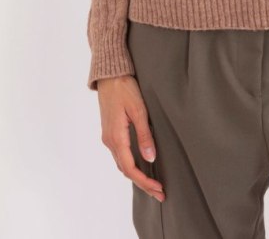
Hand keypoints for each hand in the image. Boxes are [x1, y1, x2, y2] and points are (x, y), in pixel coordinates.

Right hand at [97, 74, 165, 202]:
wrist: (109, 75)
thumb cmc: (124, 89)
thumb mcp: (138, 110)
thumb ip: (144, 135)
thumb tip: (150, 158)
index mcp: (116, 138)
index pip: (131, 169)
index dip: (144, 182)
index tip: (158, 188)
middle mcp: (110, 141)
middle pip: (126, 170)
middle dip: (142, 183)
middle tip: (159, 193)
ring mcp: (108, 137)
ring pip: (122, 163)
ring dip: (137, 175)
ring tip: (153, 183)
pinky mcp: (110, 132)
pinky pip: (120, 155)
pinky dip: (131, 165)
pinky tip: (141, 165)